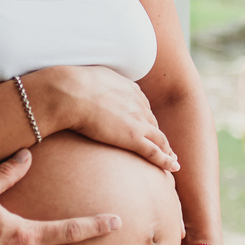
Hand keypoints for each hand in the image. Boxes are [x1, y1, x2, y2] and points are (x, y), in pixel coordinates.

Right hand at [38, 66, 178, 171]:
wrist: (71, 92)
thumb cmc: (72, 86)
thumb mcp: (89, 77)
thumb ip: (95, 83)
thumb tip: (86, 86)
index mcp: (129, 88)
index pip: (142, 106)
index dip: (145, 118)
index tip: (146, 126)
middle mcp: (138, 104)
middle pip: (152, 122)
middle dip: (158, 134)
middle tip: (162, 145)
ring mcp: (138, 121)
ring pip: (159, 138)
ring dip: (167, 148)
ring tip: (172, 158)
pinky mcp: (133, 137)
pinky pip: (155, 152)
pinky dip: (166, 160)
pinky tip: (173, 166)